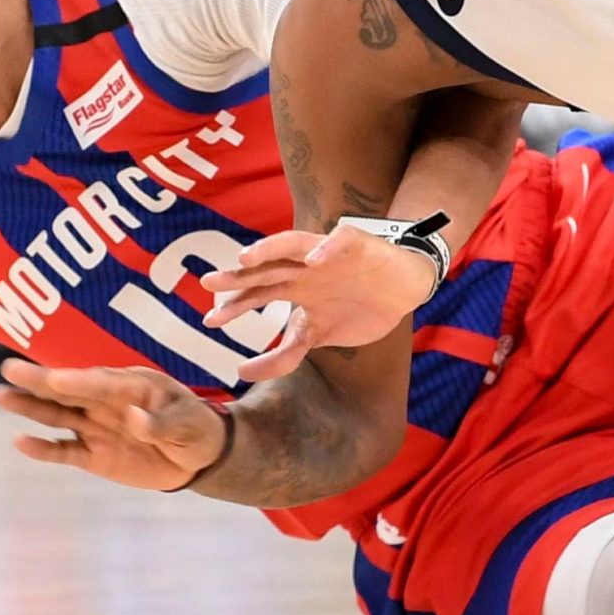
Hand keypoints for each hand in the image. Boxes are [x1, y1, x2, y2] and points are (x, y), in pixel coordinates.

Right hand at [0, 359, 228, 490]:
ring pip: (58, 416)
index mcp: (131, 385)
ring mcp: (96, 427)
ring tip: (1, 395)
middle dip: (40, 382)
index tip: (56, 378)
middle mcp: (106, 402)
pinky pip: (63, 451)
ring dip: (30, 407)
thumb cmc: (194, 427)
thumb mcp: (187, 423)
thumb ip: (160, 422)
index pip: (102, 382)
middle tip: (9, 368)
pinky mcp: (92, 454)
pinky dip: (42, 448)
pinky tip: (20, 441)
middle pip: (68, 391)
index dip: (79, 381)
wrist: (197, 457)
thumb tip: (134, 419)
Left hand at [202, 225, 436, 381]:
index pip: (257, 292)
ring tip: (247, 258)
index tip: (211, 321)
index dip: (235, 305)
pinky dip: (326, 249)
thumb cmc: (359, 309)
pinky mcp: (356, 245)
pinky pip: (339, 241)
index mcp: (294, 287)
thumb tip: (240, 373)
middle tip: (208, 282)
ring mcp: (327, 255)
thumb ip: (283, 355)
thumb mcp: (316, 336)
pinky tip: (314, 261)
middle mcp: (304, 267)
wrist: (404, 289)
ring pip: (293, 244)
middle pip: (266, 267)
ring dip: (269, 249)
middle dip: (239, 275)